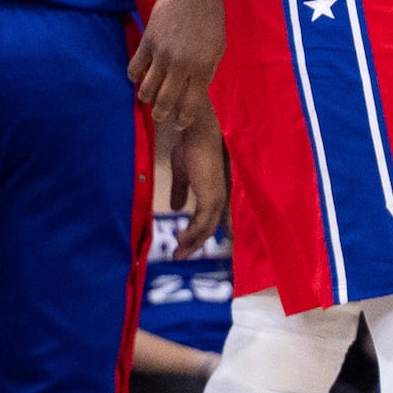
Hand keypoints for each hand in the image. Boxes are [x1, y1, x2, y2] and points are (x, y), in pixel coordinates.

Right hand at [128, 0, 225, 129]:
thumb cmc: (211, 18)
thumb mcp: (218, 48)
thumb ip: (208, 71)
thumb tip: (196, 90)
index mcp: (202, 68)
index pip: (190, 105)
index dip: (183, 119)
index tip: (179, 123)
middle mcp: (181, 65)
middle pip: (165, 102)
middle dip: (162, 116)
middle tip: (161, 117)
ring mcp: (162, 53)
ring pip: (146, 89)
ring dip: (146, 99)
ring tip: (149, 98)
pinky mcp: (148, 41)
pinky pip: (135, 69)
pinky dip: (135, 78)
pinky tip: (140, 77)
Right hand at [170, 107, 227, 257]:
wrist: (195, 134)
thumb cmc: (189, 149)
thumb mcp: (180, 174)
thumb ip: (180, 191)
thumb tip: (175, 207)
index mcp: (212, 194)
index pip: (207, 221)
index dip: (196, 236)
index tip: (183, 248)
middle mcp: (218, 199)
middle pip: (208, 230)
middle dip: (192, 245)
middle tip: (177, 257)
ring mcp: (216, 199)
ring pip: (206, 230)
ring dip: (191, 243)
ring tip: (177, 253)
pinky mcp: (210, 197)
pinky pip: (202, 222)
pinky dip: (192, 233)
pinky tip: (180, 239)